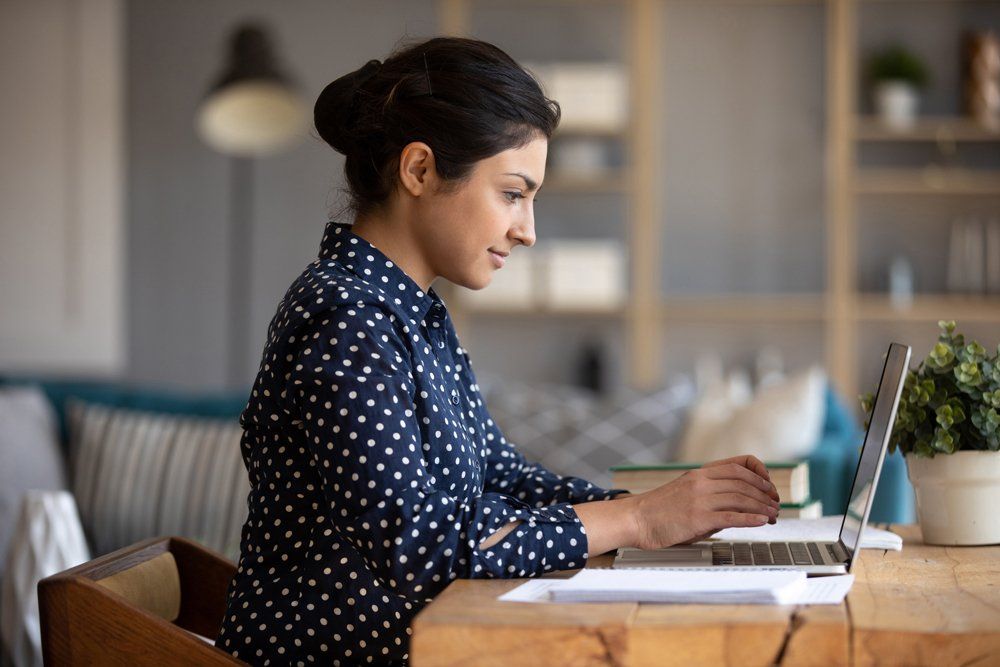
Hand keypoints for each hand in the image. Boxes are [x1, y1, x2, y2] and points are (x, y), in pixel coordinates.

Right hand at [626, 455, 780, 549]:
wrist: (636, 519)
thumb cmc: (661, 510)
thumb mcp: (687, 492)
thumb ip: (712, 494)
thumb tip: (740, 505)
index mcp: (700, 472)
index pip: (739, 464)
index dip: (760, 474)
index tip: (769, 487)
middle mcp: (702, 481)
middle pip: (745, 482)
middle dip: (766, 494)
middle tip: (776, 506)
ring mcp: (700, 499)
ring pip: (742, 498)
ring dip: (763, 508)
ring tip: (773, 516)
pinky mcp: (698, 518)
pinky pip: (732, 516)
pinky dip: (751, 519)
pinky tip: (761, 523)